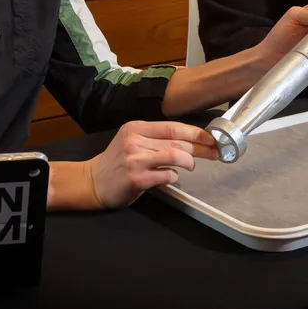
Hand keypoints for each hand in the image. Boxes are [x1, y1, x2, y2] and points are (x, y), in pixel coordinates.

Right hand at [85, 121, 219, 208]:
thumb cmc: (117, 162)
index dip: (195, 133)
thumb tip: (189, 141)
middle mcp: (135, 140)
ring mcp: (135, 159)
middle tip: (214, 153)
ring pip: (174, 156)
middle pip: (177, 142)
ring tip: (191, 166)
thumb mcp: (132, 142)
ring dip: (188, 162)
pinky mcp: (136, 178)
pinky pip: (165, 175)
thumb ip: (155, 139)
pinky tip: (171, 177)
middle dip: (200, 148)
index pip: (173, 127)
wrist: (92, 181)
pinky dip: (173, 176)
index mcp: (136, 128)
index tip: (212, 138)